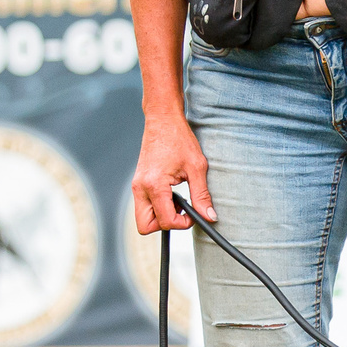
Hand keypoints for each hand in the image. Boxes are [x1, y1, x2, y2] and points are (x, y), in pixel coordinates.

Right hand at [134, 114, 212, 232]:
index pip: (166, 221)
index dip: (183, 223)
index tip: (193, 213)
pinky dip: (158, 206)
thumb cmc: (178, 138)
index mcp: (154, 185)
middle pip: (145, 227)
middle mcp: (140, 188)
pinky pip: (145, 205)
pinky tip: (172, 193)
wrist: (162, 120)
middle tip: (182, 211)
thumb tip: (209, 216)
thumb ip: (202, 195)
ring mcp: (137, 186)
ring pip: (143, 218)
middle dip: (166, 225)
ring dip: (162, 215)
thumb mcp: (197, 168)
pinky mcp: (138, 183)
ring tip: (178, 199)